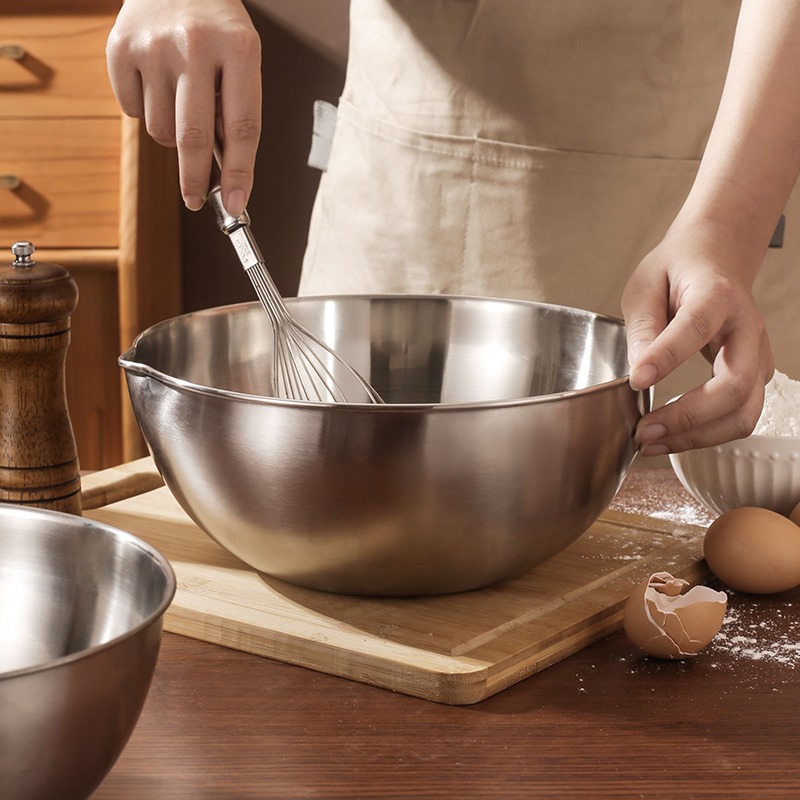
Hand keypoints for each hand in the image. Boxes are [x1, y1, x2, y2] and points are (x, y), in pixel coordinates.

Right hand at [106, 0, 261, 214]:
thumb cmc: (216, 27)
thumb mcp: (242, 59)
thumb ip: (236, 110)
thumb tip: (222, 172)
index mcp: (239, 48)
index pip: (243, 128)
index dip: (239, 173)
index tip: (234, 204)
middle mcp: (194, 45)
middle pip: (193, 136)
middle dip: (195, 180)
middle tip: (196, 200)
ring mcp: (153, 45)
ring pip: (160, 130)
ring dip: (171, 134)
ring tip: (180, 102)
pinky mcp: (119, 47)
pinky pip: (132, 111)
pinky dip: (145, 110)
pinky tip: (156, 83)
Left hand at [621, 223, 773, 455]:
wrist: (716, 258)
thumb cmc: (677, 270)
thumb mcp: (645, 285)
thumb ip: (643, 326)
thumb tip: (639, 370)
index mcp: (717, 294)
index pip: (696, 328)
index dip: (666, 357)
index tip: (636, 380)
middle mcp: (746, 327)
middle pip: (733, 385)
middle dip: (687, 416)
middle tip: (643, 430)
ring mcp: (758, 354)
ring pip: (743, 411)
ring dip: (697, 436)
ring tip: (652, 443)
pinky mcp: (755, 374)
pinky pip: (739, 415)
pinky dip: (706, 434)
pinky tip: (671, 437)